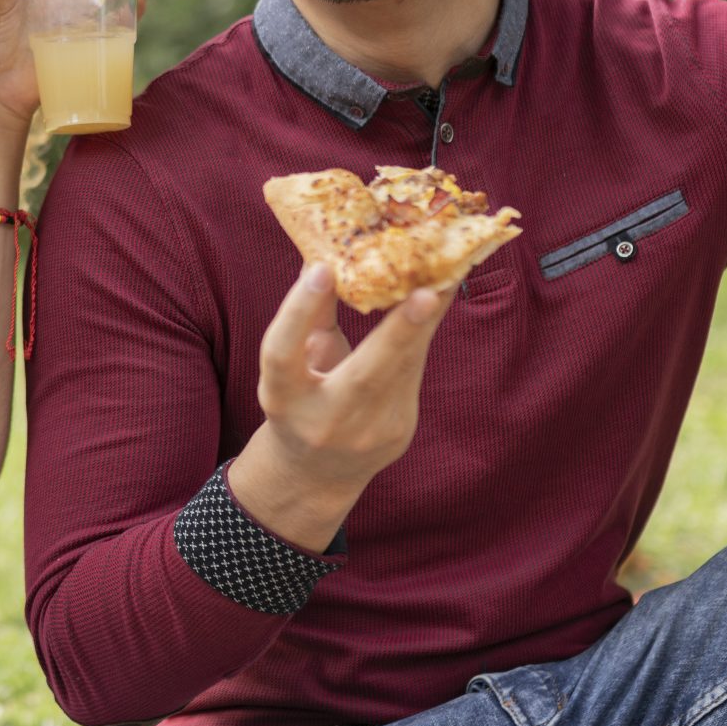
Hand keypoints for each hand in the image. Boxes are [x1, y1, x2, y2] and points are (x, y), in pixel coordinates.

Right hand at [229, 268, 454, 546]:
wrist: (317, 472)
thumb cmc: (300, 400)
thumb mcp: (292, 363)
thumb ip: (307, 315)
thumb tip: (321, 253)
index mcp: (283, 399)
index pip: (281, 354)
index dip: (298, 310)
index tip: (322, 268)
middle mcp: (323, 422)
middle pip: (363, 376)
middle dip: (398, 333)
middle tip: (428, 292)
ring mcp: (367, 433)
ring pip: (403, 371)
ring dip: (425, 323)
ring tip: (445, 276)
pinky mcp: (399, 432)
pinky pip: (414, 373)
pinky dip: (424, 335)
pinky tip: (438, 300)